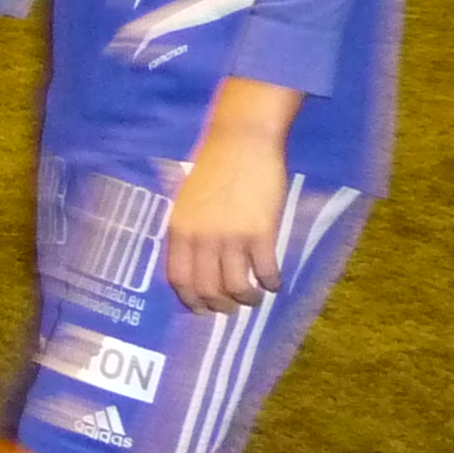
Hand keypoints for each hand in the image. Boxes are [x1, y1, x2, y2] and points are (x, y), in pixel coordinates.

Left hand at [164, 90, 296, 314]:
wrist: (241, 142)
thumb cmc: (214, 168)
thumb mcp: (186, 201)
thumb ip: (188, 232)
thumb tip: (195, 265)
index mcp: (179, 230)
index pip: (179, 280)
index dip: (192, 301)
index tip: (203, 310)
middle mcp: (201, 239)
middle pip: (208, 289)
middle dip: (221, 306)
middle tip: (232, 308)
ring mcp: (231, 237)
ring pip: (238, 288)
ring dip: (248, 299)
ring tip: (255, 297)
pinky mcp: (261, 233)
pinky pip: (267, 272)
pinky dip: (272, 284)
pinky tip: (274, 282)